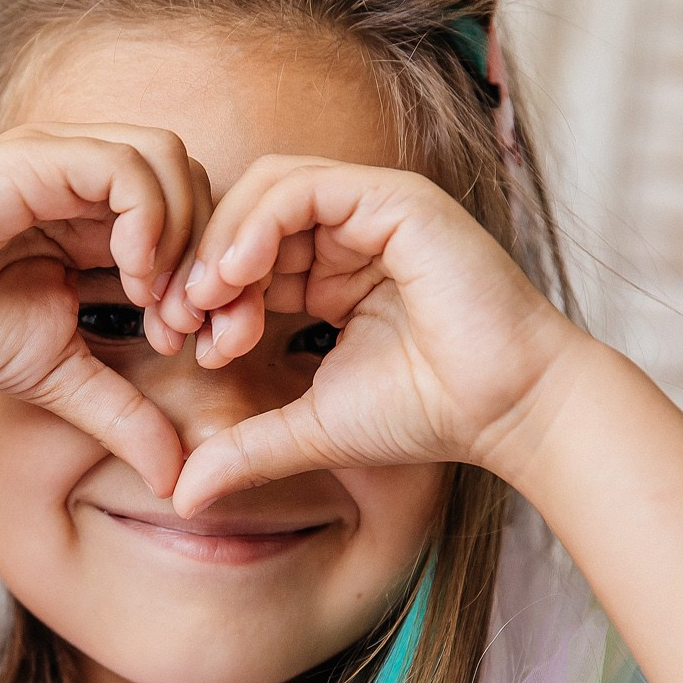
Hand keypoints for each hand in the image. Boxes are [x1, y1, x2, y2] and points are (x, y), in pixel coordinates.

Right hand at [0, 126, 210, 497]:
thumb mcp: (61, 379)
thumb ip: (124, 416)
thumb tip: (177, 479)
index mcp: (96, 217)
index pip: (194, 219)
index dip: (216, 280)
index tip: (206, 347)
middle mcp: (85, 176)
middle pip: (196, 179)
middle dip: (214, 257)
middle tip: (193, 329)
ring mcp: (60, 158)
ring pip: (169, 158)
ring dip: (184, 235)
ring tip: (159, 303)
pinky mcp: (33, 157)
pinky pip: (122, 165)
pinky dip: (147, 219)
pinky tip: (130, 277)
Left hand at [164, 157, 581, 513]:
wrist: (507, 410)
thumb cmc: (426, 415)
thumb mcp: (310, 429)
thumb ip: (246, 449)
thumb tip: (183, 495)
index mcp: (333, 272)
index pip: (244, 255)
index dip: (201, 292)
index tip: (178, 344)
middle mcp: (352, 232)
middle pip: (245, 213)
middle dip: (199, 265)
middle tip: (175, 322)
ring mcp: (374, 209)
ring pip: (267, 189)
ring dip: (222, 241)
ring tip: (203, 299)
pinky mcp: (395, 200)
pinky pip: (304, 187)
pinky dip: (258, 222)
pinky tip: (237, 275)